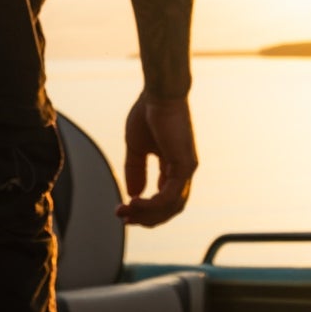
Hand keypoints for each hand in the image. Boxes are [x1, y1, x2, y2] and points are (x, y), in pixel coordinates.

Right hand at [119, 92, 196, 226]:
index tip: (123, 210)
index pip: (165, 200)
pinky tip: (134, 203)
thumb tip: (133, 194)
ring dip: (147, 215)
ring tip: (126, 212)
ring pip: (171, 206)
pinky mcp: (185, 165)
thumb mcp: (136, 147)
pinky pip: (169, 196)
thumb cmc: (148, 113)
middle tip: (124, 219)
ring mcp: (187, 170)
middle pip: (170, 209)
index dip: (145, 210)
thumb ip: (135, 170)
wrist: (159, 93)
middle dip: (146, 218)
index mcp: (174, 167)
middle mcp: (184, 171)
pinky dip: (152, 205)